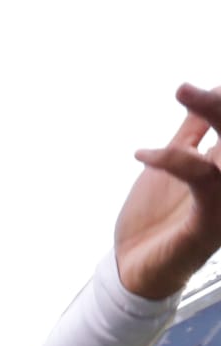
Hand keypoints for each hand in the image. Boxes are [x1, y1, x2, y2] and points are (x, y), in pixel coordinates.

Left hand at [116, 84, 220, 298]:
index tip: (216, 76)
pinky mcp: (211, 221)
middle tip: (190, 83)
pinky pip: (201, 178)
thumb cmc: (155, 218)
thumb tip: (210, 90)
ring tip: (182, 89)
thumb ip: (191, 131)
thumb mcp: (172, 163)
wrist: (133, 269)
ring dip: (213, 110)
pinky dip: (173, 160)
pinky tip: (142, 154)